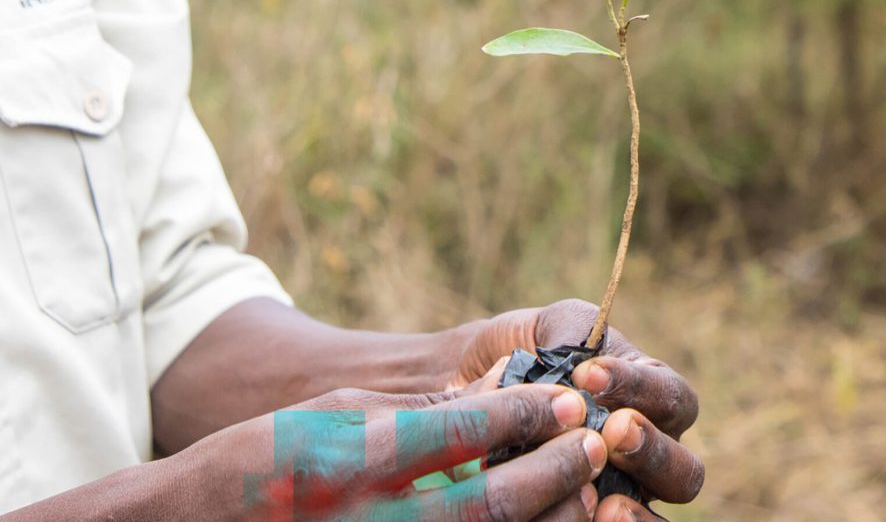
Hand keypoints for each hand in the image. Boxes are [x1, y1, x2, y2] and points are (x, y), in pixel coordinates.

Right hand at [185, 378, 608, 520]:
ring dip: (544, 516)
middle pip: (492, 505)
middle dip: (554, 472)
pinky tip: (536, 518)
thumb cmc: (267, 459)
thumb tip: (496, 401)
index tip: (563, 401)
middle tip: (594, 442)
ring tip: (581, 486)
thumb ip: (418, 414)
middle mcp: (375, 521)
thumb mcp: (337, 413)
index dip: (523, 415)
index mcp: (354, 464)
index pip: (461, 435)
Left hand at [453, 299, 703, 516]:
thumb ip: (574, 332)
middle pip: (682, 469)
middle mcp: (647, 453)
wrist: (477, 386)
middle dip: (651, 449)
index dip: (639, 387)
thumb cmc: (528, 353)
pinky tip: (589, 516)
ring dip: (637, 505)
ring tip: (603, 493)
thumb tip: (581, 364)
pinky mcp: (587, 515)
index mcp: (650, 398)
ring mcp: (622, 492)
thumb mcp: (552, 328)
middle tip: (614, 431)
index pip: (670, 397)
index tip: (589, 374)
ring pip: (655, 514)